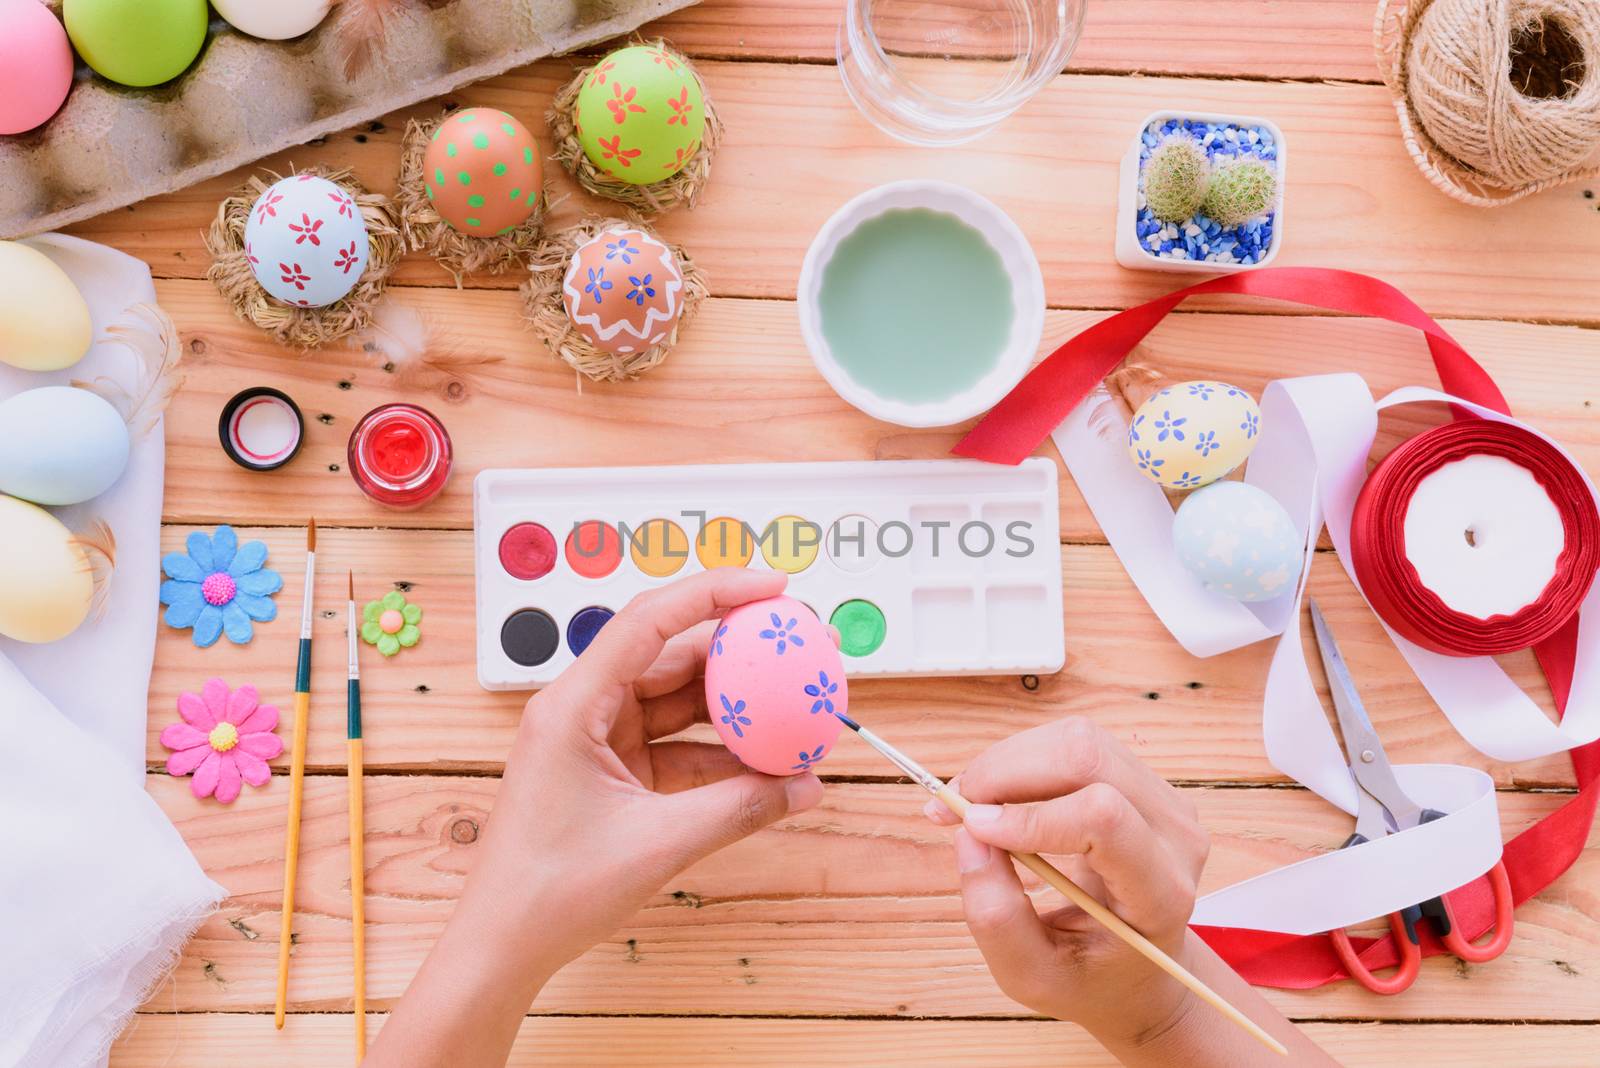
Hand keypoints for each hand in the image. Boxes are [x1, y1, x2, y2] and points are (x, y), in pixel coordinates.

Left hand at [465, 568, 824, 974]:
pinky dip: (720, 754)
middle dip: (741, 652)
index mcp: (574, 704)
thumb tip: (804, 786)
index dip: (715, 592)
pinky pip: (677, 745)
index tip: (773, 587)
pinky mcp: (611, 771)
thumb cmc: (549, 891)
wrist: (502, 946)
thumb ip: (738, 808)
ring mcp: (597, 739)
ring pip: (680, 703)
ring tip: (796, 710)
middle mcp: (583, 708)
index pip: (651, 621)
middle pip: (673, 655)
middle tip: (802, 649)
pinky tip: (767, 767)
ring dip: (737, 709)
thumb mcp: (658, 843)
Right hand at [925, 717, 1210, 1048]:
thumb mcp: (1031, 976)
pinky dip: (1021, 760)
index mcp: (1160, 893)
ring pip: (1076, 740)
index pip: (1105, 820)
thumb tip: (969, 835)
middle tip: (950, 806)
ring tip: (968, 804)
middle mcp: (1175, 835)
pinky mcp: (1140, 780)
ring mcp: (1164, 800)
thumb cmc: (1087, 978)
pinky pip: (1073, 743)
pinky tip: (997, 797)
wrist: (1135, 968)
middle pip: (1088, 759)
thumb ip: (996, 917)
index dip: (1030, 816)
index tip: (970, 828)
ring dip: (1007, 762)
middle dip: (1005, 771)